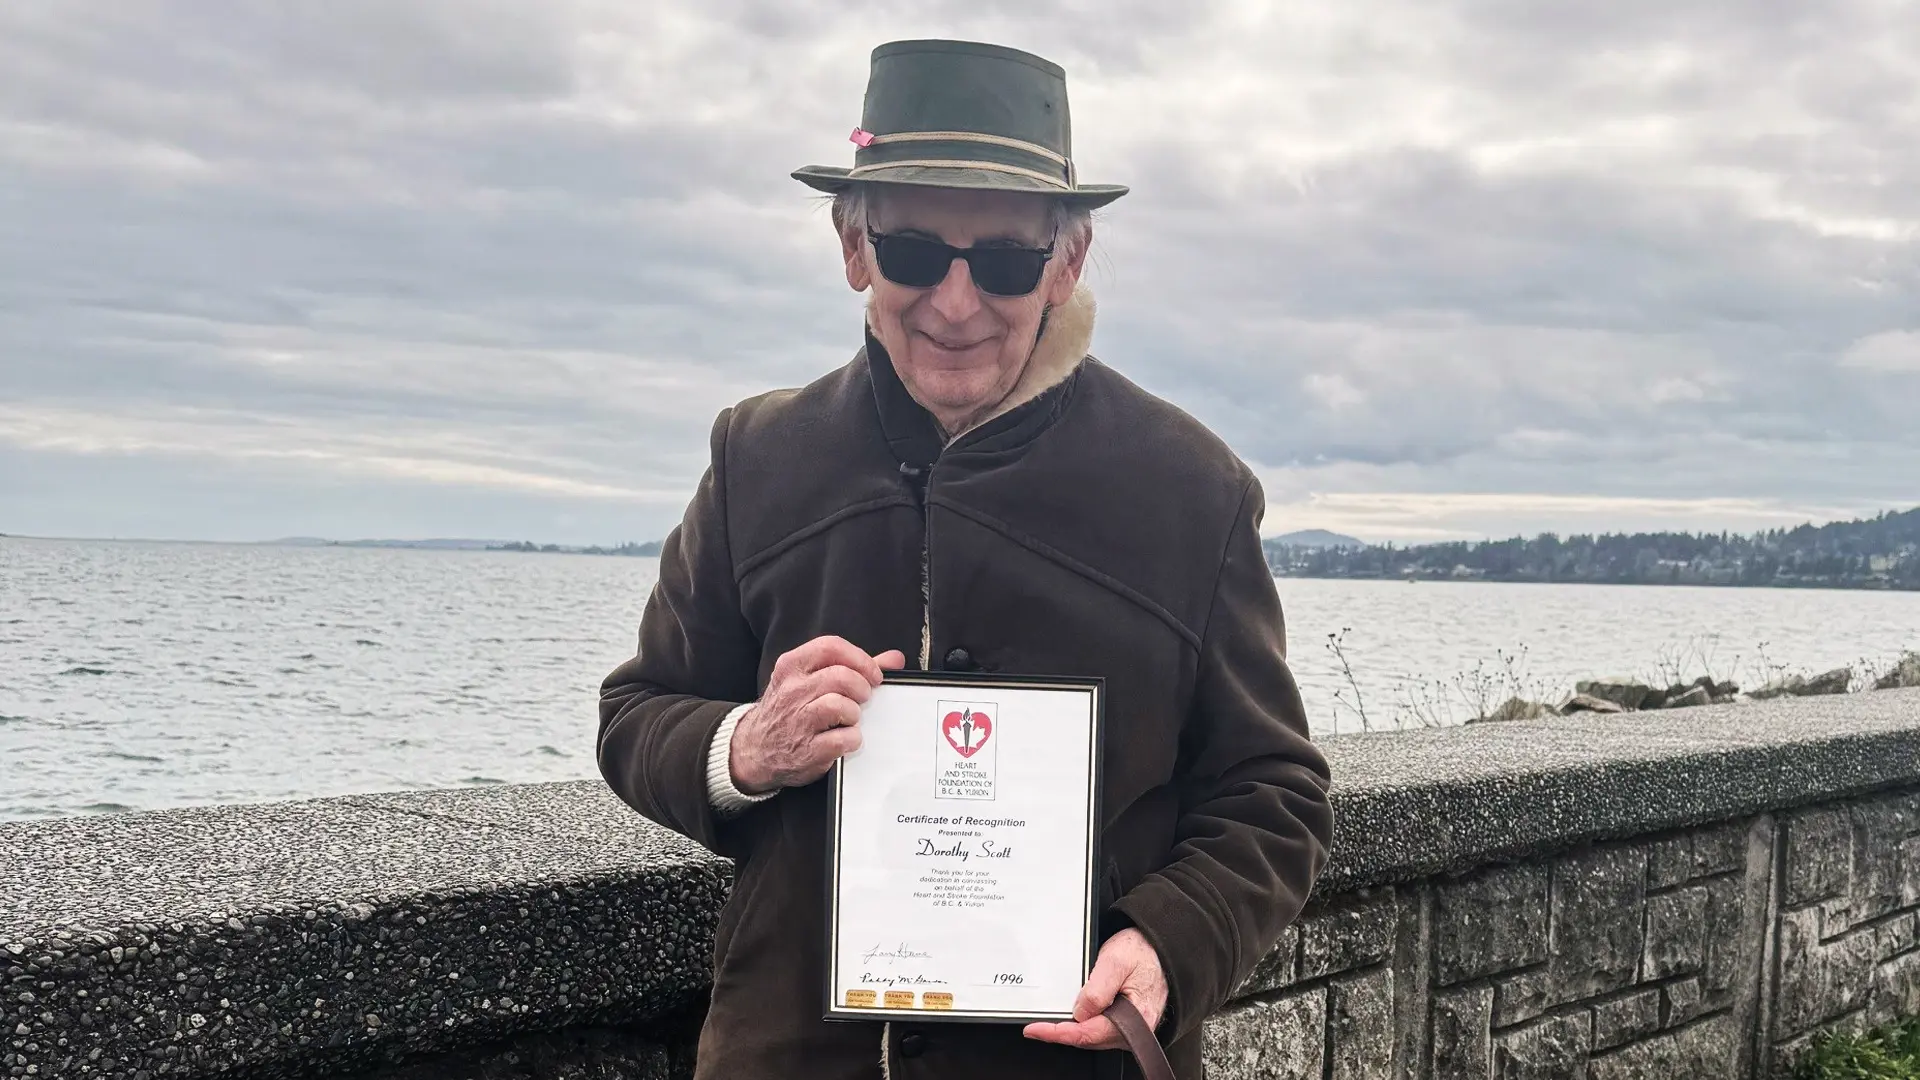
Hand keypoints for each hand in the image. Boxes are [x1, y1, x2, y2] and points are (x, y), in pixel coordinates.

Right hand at [730, 636, 905, 794]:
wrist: (755, 749)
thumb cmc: (789, 711)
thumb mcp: (808, 681)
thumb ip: (853, 667)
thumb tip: (894, 659)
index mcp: (792, 667)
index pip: (830, 647)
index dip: (860, 658)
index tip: (873, 673)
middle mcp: (792, 691)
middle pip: (840, 676)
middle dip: (862, 687)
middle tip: (863, 698)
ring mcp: (798, 721)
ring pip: (840, 706)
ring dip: (855, 713)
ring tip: (850, 719)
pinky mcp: (807, 750)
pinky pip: (842, 739)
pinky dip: (852, 739)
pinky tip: (846, 739)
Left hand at [1022, 928, 1167, 1050]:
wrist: (1160, 946)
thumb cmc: (1144, 952)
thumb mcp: (1116, 961)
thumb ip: (1098, 989)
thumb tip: (1080, 1012)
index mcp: (1136, 1017)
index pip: (1090, 1033)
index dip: (1060, 1033)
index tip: (1037, 1029)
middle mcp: (1135, 1028)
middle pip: (1090, 1039)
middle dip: (1061, 1033)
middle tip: (1036, 1027)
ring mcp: (1130, 1026)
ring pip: (1093, 1036)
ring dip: (1070, 1029)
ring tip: (1048, 1020)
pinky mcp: (1125, 1021)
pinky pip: (1099, 1028)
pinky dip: (1081, 1024)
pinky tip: (1071, 1015)